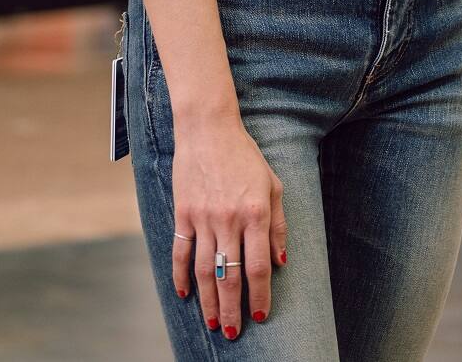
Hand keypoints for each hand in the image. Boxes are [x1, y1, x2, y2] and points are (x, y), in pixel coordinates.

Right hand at [172, 118, 286, 337]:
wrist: (208, 129)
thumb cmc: (245, 156)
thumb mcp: (273, 185)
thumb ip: (278, 226)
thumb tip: (280, 262)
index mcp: (256, 213)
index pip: (258, 266)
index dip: (260, 295)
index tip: (260, 315)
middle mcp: (229, 219)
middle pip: (230, 275)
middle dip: (232, 309)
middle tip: (233, 333)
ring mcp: (203, 218)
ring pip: (205, 270)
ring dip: (208, 301)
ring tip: (213, 323)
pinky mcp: (183, 213)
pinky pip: (181, 253)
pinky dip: (181, 276)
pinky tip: (185, 295)